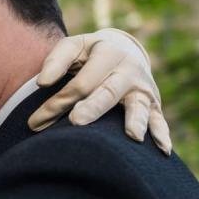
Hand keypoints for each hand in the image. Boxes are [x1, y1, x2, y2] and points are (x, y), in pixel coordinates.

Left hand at [28, 28, 171, 154]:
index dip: (57, 103)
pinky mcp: (154, 104)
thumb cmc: (89, 54)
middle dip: (92, 107)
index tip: (35, 123)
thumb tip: (42, 83)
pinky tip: (162, 151)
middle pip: (107, 92)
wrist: (124, 50)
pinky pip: (158, 120)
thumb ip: (56, 60)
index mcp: (107, 53)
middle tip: (76, 121)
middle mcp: (128, 70)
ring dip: (135, 121)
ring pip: (138, 106)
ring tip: (132, 136)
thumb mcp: (73, 47)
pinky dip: (162, 135)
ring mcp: (143, 89)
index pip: (80, 83)